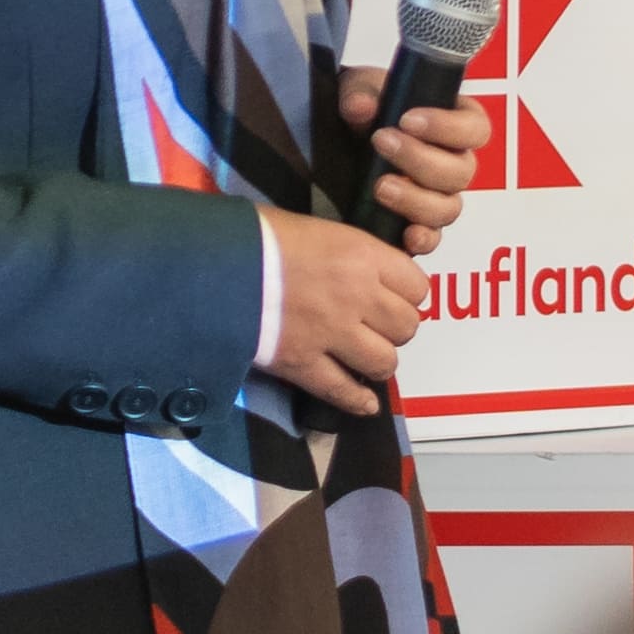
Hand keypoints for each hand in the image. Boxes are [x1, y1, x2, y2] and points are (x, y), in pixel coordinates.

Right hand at [262, 208, 426, 415]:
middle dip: (395, 328)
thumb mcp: (319, 230)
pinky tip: (365, 403)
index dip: (407, 294)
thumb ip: (353, 255)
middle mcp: (357, 296)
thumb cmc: (263, 237)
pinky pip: (344, 391)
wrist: (216, 265)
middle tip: (376, 326)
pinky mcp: (304, 364)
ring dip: (378, 361)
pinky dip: (358, 401)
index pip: (417, 287)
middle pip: (407, 327)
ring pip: (384, 362)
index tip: (393, 296)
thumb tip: (370, 272)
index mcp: (363, 256)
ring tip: (364, 356)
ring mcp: (332, 334)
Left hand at [338, 67, 493, 255]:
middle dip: (420, 159)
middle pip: (461, 171)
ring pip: (448, 208)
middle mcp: (453, 164)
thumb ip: (360, 93)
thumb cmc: (363, 112)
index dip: (449, 126)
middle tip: (383, 142)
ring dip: (415, 198)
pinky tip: (405, 234)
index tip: (409, 120)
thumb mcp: (359, 90)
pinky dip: (422, 238)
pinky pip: (433, 239)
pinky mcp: (418, 226)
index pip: (475, 128)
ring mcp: (439, 198)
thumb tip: (361, 107)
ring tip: (380, 186)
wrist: (336, 146)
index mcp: (453, 125)